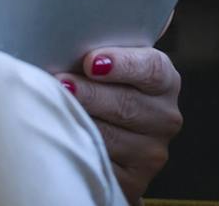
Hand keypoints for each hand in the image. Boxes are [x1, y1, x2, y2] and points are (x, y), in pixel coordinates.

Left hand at [58, 44, 182, 203]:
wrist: (108, 129)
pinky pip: (102, 163)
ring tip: (54, 106)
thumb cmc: (103, 85)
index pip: (152, 70)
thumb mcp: (110, 61)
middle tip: (60, 83)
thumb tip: (67, 36)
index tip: (91, 62)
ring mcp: (151, 152)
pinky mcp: (134, 181)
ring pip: (110, 137)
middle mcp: (165, 117)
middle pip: (127, 105)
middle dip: (90, 94)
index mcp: (164, 81)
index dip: (123, 64)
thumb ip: (100, 49)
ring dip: (80, 121)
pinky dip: (80, 148)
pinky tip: (62, 135)